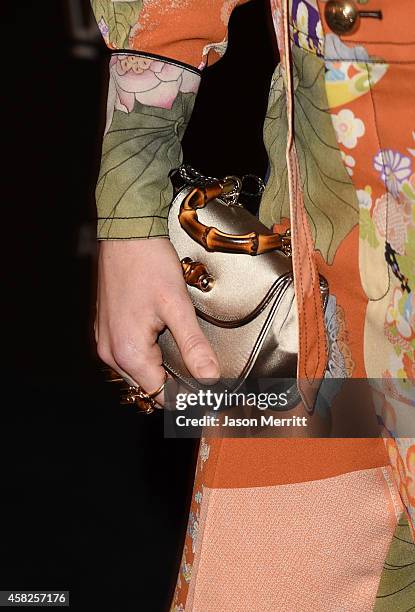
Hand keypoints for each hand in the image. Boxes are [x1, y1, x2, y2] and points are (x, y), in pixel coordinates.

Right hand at [95, 238, 219, 404]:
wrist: (127, 233)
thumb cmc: (149, 264)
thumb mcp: (178, 306)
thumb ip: (193, 346)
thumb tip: (209, 378)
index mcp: (128, 351)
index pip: (158, 395)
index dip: (185, 399)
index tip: (206, 396)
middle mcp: (111, 351)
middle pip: (146, 387)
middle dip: (173, 388)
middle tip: (202, 381)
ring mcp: (105, 339)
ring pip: (137, 373)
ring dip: (159, 372)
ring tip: (185, 363)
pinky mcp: (106, 328)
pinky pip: (128, 355)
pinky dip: (147, 358)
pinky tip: (164, 345)